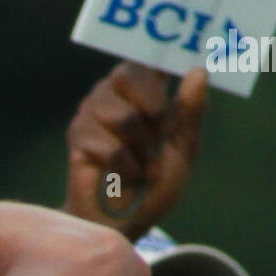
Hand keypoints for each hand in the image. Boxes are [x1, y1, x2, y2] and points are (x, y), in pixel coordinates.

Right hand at [62, 63, 207, 240]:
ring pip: (124, 116)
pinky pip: (109, 145)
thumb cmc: (152, 187)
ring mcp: (91, 112)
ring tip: (139, 167)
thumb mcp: (182, 151)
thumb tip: (198, 73)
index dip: (161, 51)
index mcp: (142, 89)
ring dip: (141, 150)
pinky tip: (122, 177)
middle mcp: (113, 93)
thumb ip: (191, 114)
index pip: (149, 57)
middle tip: (158, 135)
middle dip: (153, 108)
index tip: (176, 58)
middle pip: (131, 73)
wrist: (122, 223)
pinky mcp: (77, 136)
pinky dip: (124, 167)